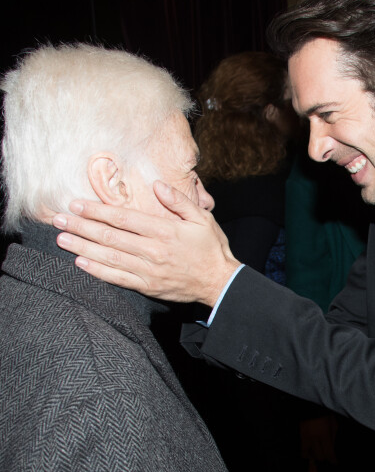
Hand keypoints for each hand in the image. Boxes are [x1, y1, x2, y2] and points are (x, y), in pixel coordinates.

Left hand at [53, 181, 240, 304]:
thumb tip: (157, 186)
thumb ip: (178, 202)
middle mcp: (153, 250)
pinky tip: (82, 262)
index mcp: (165, 231)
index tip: (77, 204)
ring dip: (83, 247)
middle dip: (82, 226)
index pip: (124, 218)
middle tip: (59, 220)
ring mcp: (148, 270)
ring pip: (109, 257)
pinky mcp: (147, 286)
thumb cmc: (211, 248)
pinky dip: (98, 270)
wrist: (219, 282)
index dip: (98, 211)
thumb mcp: (202, 218)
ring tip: (62, 239)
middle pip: (110, 236)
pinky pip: (118, 278)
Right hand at [300, 415, 337, 462]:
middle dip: (325, 457)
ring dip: (314, 456)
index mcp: (324, 434)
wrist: (312, 405)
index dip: (333, 460)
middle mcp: (314, 438)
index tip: (335, 462)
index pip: (329, 454)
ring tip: (318, 453)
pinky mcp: (300, 436)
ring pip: (308, 455)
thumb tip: (332, 448)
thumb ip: (333, 437)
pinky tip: (310, 451)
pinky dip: (306, 452)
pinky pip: (302, 449)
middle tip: (327, 455)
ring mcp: (305, 437)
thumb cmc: (324, 413)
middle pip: (319, 456)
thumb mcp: (333, 424)